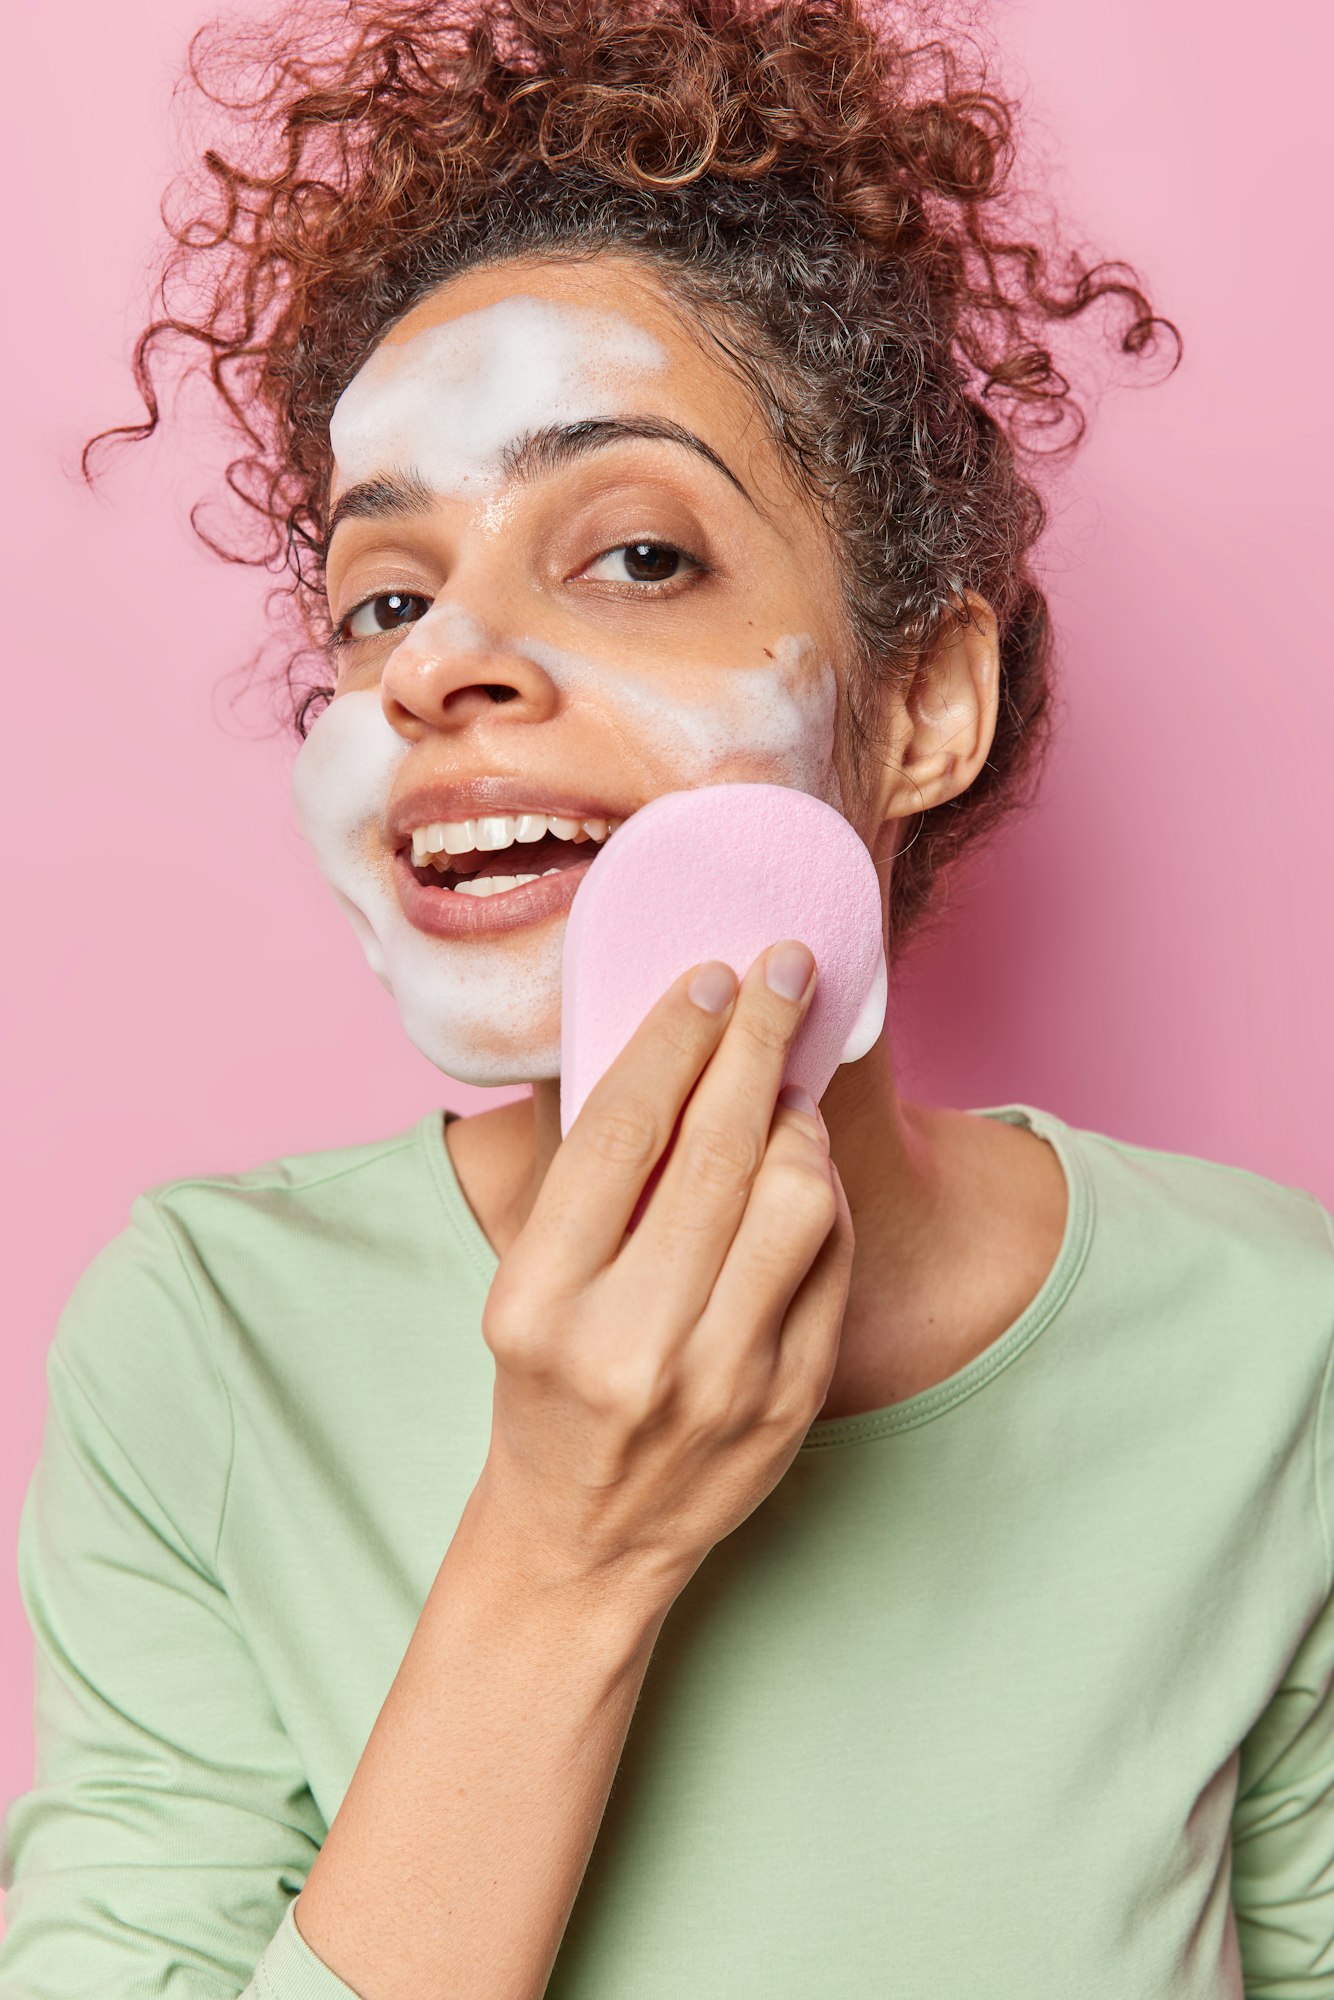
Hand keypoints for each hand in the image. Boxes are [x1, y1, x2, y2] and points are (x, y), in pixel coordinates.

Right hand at [474, 941, 853, 1610]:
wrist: (584, 1538)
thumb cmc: (548, 1384)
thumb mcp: (527, 1284)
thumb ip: (586, 1178)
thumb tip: (663, 1035)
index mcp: (541, 1301)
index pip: (621, 1132)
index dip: (673, 1039)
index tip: (708, 978)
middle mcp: (631, 1342)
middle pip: (718, 1147)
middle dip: (758, 1037)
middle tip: (784, 968)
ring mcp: (721, 1379)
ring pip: (798, 1197)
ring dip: (797, 1121)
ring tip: (782, 1098)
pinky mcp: (791, 1403)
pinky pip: (833, 1260)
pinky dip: (822, 1197)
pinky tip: (798, 1172)